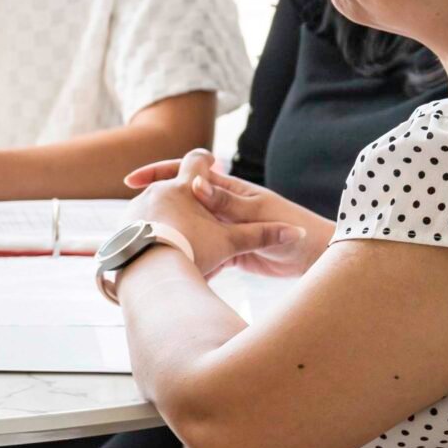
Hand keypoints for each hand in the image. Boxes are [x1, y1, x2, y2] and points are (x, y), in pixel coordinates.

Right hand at [127, 150, 327, 278]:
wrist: (316, 254)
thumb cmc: (294, 227)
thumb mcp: (258, 212)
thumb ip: (228, 200)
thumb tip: (196, 182)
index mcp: (228, 189)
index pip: (188, 173)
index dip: (160, 173)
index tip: (133, 181)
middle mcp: (223, 206)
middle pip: (182, 202)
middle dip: (158, 210)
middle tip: (131, 224)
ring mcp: (224, 227)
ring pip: (189, 229)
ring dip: (172, 239)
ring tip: (149, 253)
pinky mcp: (229, 250)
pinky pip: (202, 252)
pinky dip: (190, 261)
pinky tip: (176, 273)